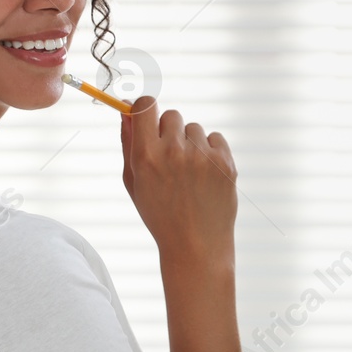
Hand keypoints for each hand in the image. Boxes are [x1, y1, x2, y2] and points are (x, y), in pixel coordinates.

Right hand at [120, 96, 236, 261]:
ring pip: (194, 129)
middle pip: (171, 115)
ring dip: (190, 144)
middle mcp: (174, 152)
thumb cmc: (161, 215)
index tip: (146, 115)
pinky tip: (205, 176)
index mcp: (146, 156)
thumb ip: (128, 143)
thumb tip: (125, 111)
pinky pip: (215, 138)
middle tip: (170, 159)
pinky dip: (210, 152)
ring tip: (189, 175)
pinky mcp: (225, 162)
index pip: (145, 106)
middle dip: (168, 131)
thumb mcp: (134, 183)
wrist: (196, 246)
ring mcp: (202, 156)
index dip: (144, 107)